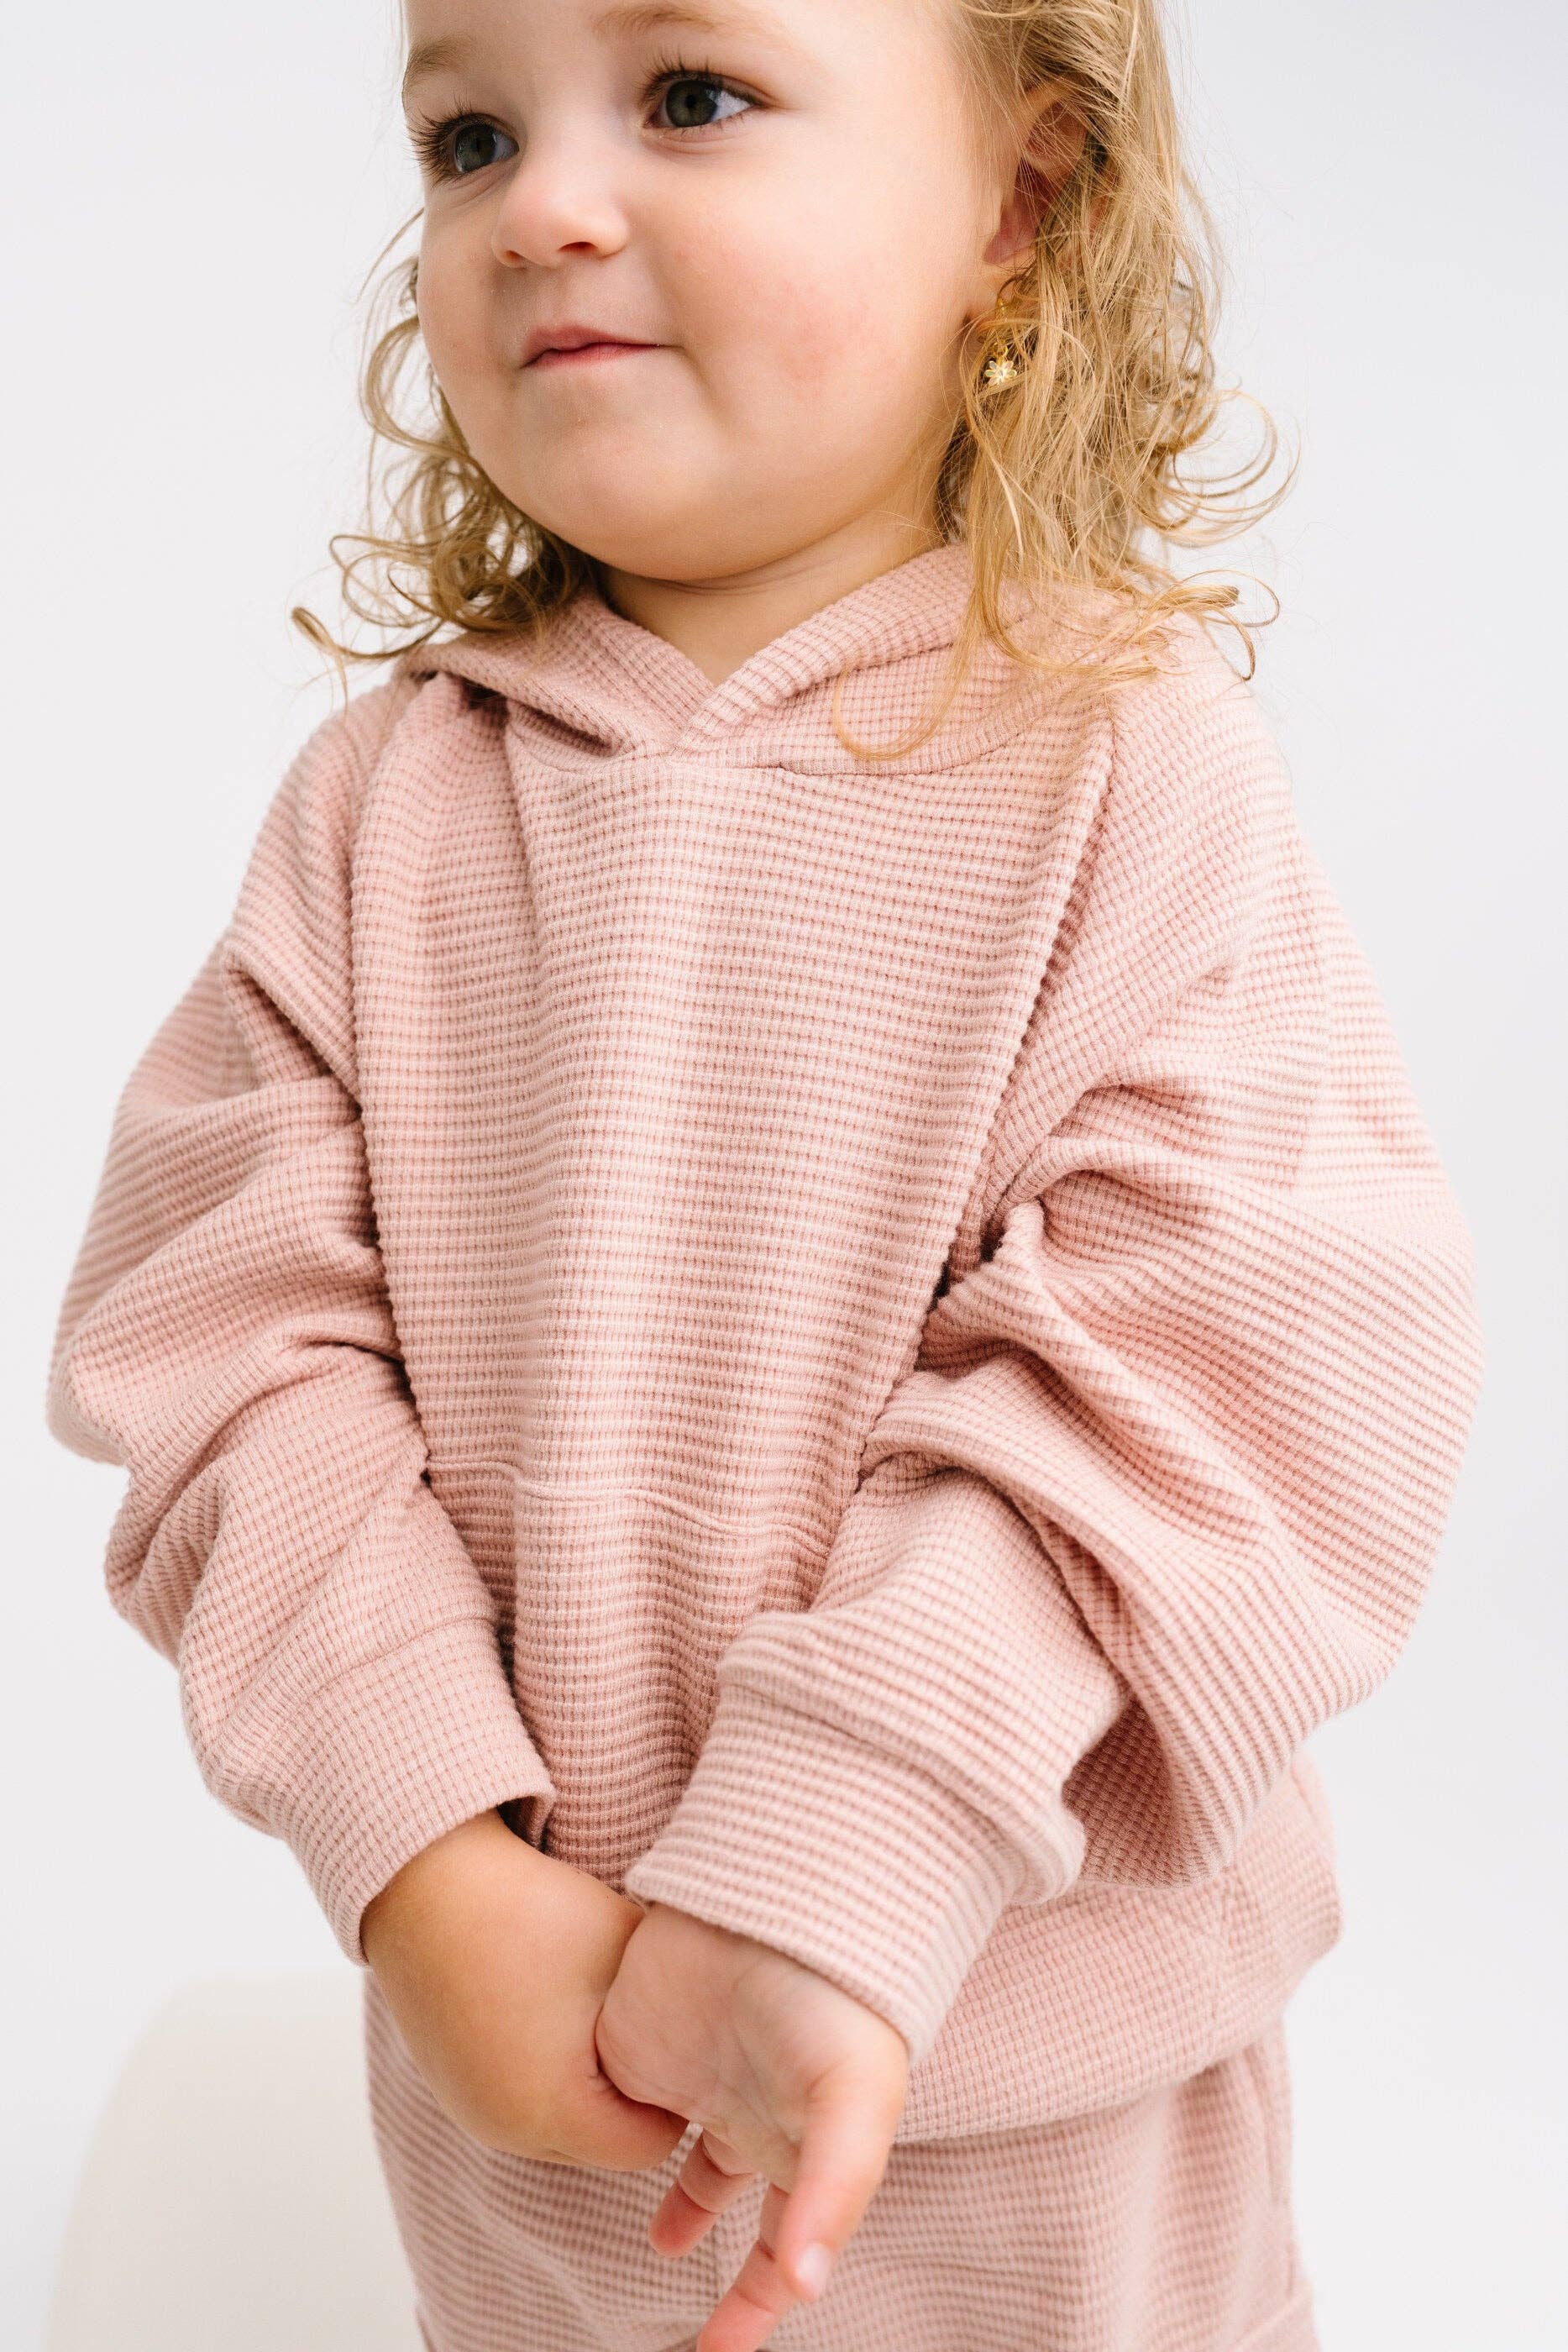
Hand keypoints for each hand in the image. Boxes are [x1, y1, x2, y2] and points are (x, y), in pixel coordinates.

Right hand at [361, 1808, 688, 2168]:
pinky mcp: (452, 2081)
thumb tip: (723, 2025)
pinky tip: (555, 2001)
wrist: (423, 1876)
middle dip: (636, 2091)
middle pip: (605, 2140)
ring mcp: (471, 2108)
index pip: (652, 2143)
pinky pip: (521, 2095)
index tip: (686, 2034)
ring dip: (590, 2076)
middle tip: (650, 2019)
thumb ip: (680, 2002)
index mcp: (553, 2112)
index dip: (679, 2092)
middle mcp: (506, 2129)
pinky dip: (549, 2062)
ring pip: (563, 2120)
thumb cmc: (530, 1911)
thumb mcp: (627, 1952)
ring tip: (596, 2004)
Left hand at [593, 1900, 909, 2350]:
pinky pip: (639, 2114)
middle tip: (696, 2342)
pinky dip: (630, 2150)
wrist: (769, 1894)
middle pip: (751, 2223)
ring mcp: (711, 2086)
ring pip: (700, 2171)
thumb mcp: (854, 2097)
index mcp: (815, 2146)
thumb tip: (804, 2289)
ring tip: (661, 2248)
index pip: (790, 2249)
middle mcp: (768, 2123)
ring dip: (683, 2215)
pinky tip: (617, 2168)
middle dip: (733, 2285)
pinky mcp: (655, 2048)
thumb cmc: (834, 1998)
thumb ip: (833, 2194)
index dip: (759, 2308)